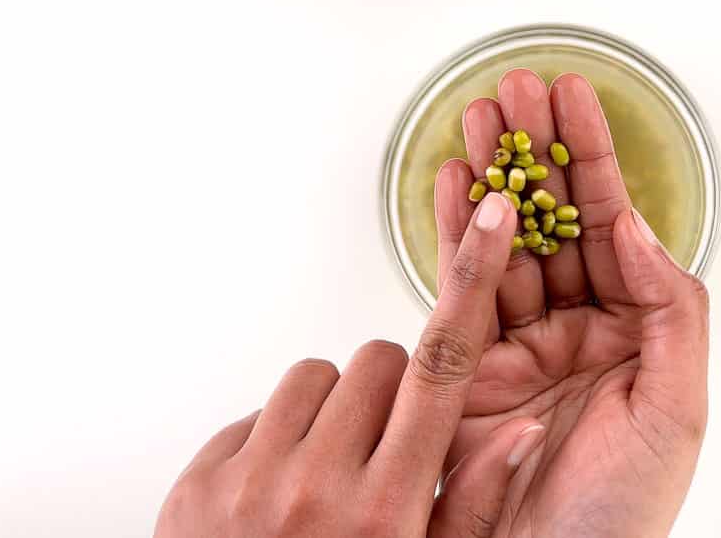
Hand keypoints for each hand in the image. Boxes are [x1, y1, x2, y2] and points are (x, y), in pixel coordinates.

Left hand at [155, 192, 547, 537]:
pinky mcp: (200, 481)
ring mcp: (251, 480)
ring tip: (331, 469)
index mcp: (390, 507)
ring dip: (332, 409)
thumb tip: (521, 427)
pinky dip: (274, 438)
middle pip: (381, 362)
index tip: (489, 214)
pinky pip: (254, 414)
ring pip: (315, 378)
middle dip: (395, 391)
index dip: (472, 278)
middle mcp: (320, 485)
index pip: (444, 366)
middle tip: (388, 447)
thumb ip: (474, 499)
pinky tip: (280, 490)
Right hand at [433, 70, 709, 536]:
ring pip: (504, 239)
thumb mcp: (677, 409)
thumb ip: (669, 309)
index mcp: (635, 331)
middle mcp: (578, 328)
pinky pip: (459, 285)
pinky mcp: (467, 367)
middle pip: (552, 218)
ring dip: (490, 176)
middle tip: (516, 89)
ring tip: (477, 117)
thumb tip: (631, 227)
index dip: (592, 159)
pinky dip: (454, 231)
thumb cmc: (625, 511)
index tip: (575, 100)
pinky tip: (452, 183)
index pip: (611, 223)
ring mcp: (520, 344)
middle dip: (534, 151)